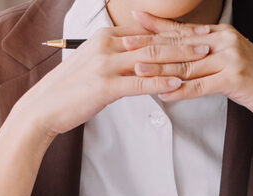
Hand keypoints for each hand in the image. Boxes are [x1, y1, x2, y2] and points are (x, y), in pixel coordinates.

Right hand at [11, 25, 211, 139]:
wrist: (44, 107)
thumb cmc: (69, 90)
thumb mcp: (92, 66)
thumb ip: (114, 58)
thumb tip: (134, 60)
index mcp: (105, 37)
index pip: (146, 31)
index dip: (173, 31)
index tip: (195, 31)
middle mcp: (107, 45)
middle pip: (153, 40)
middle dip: (183, 40)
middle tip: (208, 40)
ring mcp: (106, 65)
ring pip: (150, 58)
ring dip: (179, 57)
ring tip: (202, 58)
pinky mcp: (105, 87)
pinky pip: (140, 83)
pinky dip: (161, 82)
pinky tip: (180, 83)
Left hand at [125, 11, 252, 128]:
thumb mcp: (231, 63)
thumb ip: (207, 59)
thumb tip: (182, 63)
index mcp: (222, 33)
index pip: (183, 29)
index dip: (157, 25)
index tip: (133, 20)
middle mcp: (224, 40)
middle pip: (179, 44)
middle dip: (149, 44)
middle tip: (124, 44)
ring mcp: (230, 58)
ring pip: (186, 65)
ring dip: (159, 69)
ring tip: (135, 70)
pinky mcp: (234, 79)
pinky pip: (200, 86)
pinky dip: (180, 91)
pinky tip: (162, 95)